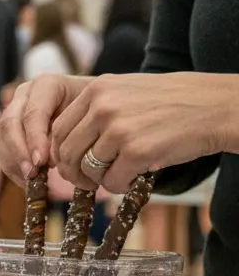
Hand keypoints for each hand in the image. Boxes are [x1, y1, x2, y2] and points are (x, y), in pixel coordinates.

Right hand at [0, 74, 91, 183]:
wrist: (96, 106)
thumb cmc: (98, 109)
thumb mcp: (92, 114)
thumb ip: (70, 131)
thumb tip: (48, 161)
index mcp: (46, 85)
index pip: (32, 113)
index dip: (34, 139)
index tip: (41, 162)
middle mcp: (24, 95)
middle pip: (9, 123)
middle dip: (18, 152)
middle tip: (31, 174)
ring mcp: (13, 110)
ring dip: (12, 161)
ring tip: (31, 180)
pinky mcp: (8, 129)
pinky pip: (1, 149)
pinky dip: (12, 167)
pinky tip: (27, 181)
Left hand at [49, 72, 238, 193]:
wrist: (216, 106)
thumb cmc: (172, 102)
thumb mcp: (126, 92)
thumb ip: (96, 111)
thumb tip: (64, 146)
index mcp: (96, 90)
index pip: (58, 129)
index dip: (61, 153)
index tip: (70, 165)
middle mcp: (102, 106)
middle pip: (66, 152)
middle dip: (73, 173)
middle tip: (87, 181)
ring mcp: (118, 129)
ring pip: (88, 169)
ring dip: (101, 179)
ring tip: (120, 174)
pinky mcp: (137, 151)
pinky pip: (112, 181)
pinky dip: (120, 186)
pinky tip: (135, 178)